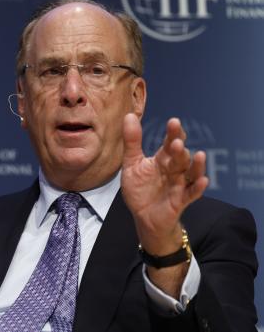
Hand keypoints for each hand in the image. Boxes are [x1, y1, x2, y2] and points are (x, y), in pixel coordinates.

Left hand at [121, 115, 207, 296]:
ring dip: (195, 165)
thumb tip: (129, 115)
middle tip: (177, 140)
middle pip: (180, 157)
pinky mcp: (180, 201)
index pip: (169, 144)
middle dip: (180, 149)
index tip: (173, 122)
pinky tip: (203, 180)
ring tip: (198, 155)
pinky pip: (191, 193)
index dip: (173, 134)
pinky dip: (197, 187)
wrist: (143, 218)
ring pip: (190, 173)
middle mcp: (173, 170)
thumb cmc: (140, 190)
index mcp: (162, 160)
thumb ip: (132, 142)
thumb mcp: (131, 164)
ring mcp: (179, 185)